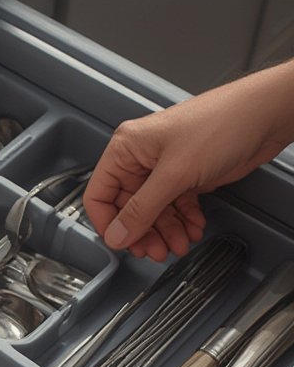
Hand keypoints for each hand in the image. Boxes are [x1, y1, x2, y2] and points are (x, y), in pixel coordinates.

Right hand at [84, 60, 293, 260]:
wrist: (266, 115)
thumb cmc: (222, 123)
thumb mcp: (174, 174)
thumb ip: (142, 209)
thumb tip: (117, 234)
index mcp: (127, 148)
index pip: (100, 195)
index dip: (109, 224)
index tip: (123, 243)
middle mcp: (142, 158)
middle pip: (129, 208)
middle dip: (144, 232)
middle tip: (155, 251)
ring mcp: (165, 168)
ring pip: (154, 211)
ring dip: (166, 231)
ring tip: (179, 244)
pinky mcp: (187, 175)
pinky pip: (176, 207)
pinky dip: (183, 221)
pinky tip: (192, 228)